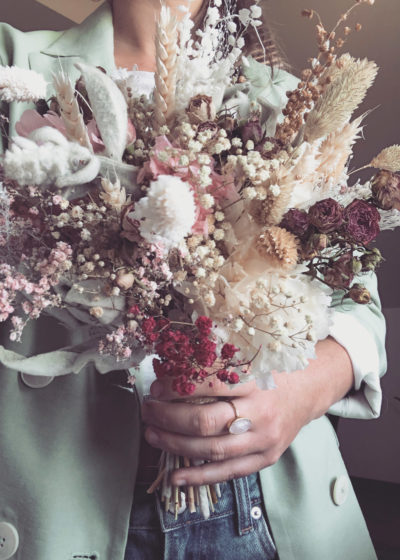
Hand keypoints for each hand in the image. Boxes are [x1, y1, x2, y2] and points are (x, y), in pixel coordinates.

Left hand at [142, 375, 311, 486]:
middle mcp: (260, 412)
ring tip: (152, 435)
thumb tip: (170, 371)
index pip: (210, 385)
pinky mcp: (266, 458)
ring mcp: (263, 439)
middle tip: (148, 411)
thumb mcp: (248, 360)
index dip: (178, 387)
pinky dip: (199, 476)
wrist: (307, 390)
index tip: (157, 386)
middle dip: (169, 418)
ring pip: (212, 450)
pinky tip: (175, 477)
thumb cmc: (271, 371)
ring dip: (176, 445)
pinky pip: (228, 473)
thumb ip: (216, 365)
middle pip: (206, 421)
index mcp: (255, 381)